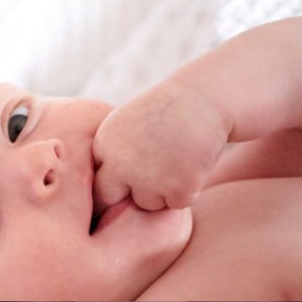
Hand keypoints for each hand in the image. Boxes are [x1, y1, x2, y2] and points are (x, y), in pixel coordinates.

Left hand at [92, 79, 230, 211]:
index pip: (96, 182)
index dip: (113, 183)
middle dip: (125, 196)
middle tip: (148, 179)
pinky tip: (193, 165)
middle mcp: (120, 164)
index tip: (129, 175)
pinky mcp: (178, 187)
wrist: (206, 97)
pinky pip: (177, 204)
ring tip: (177, 162)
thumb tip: (101, 196)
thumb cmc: (166, 111)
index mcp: (104, 146)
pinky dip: (188, 191)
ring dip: (162, 192)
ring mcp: (148, 179)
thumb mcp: (125, 124)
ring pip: (148, 204)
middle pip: (110, 200)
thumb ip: (111, 155)